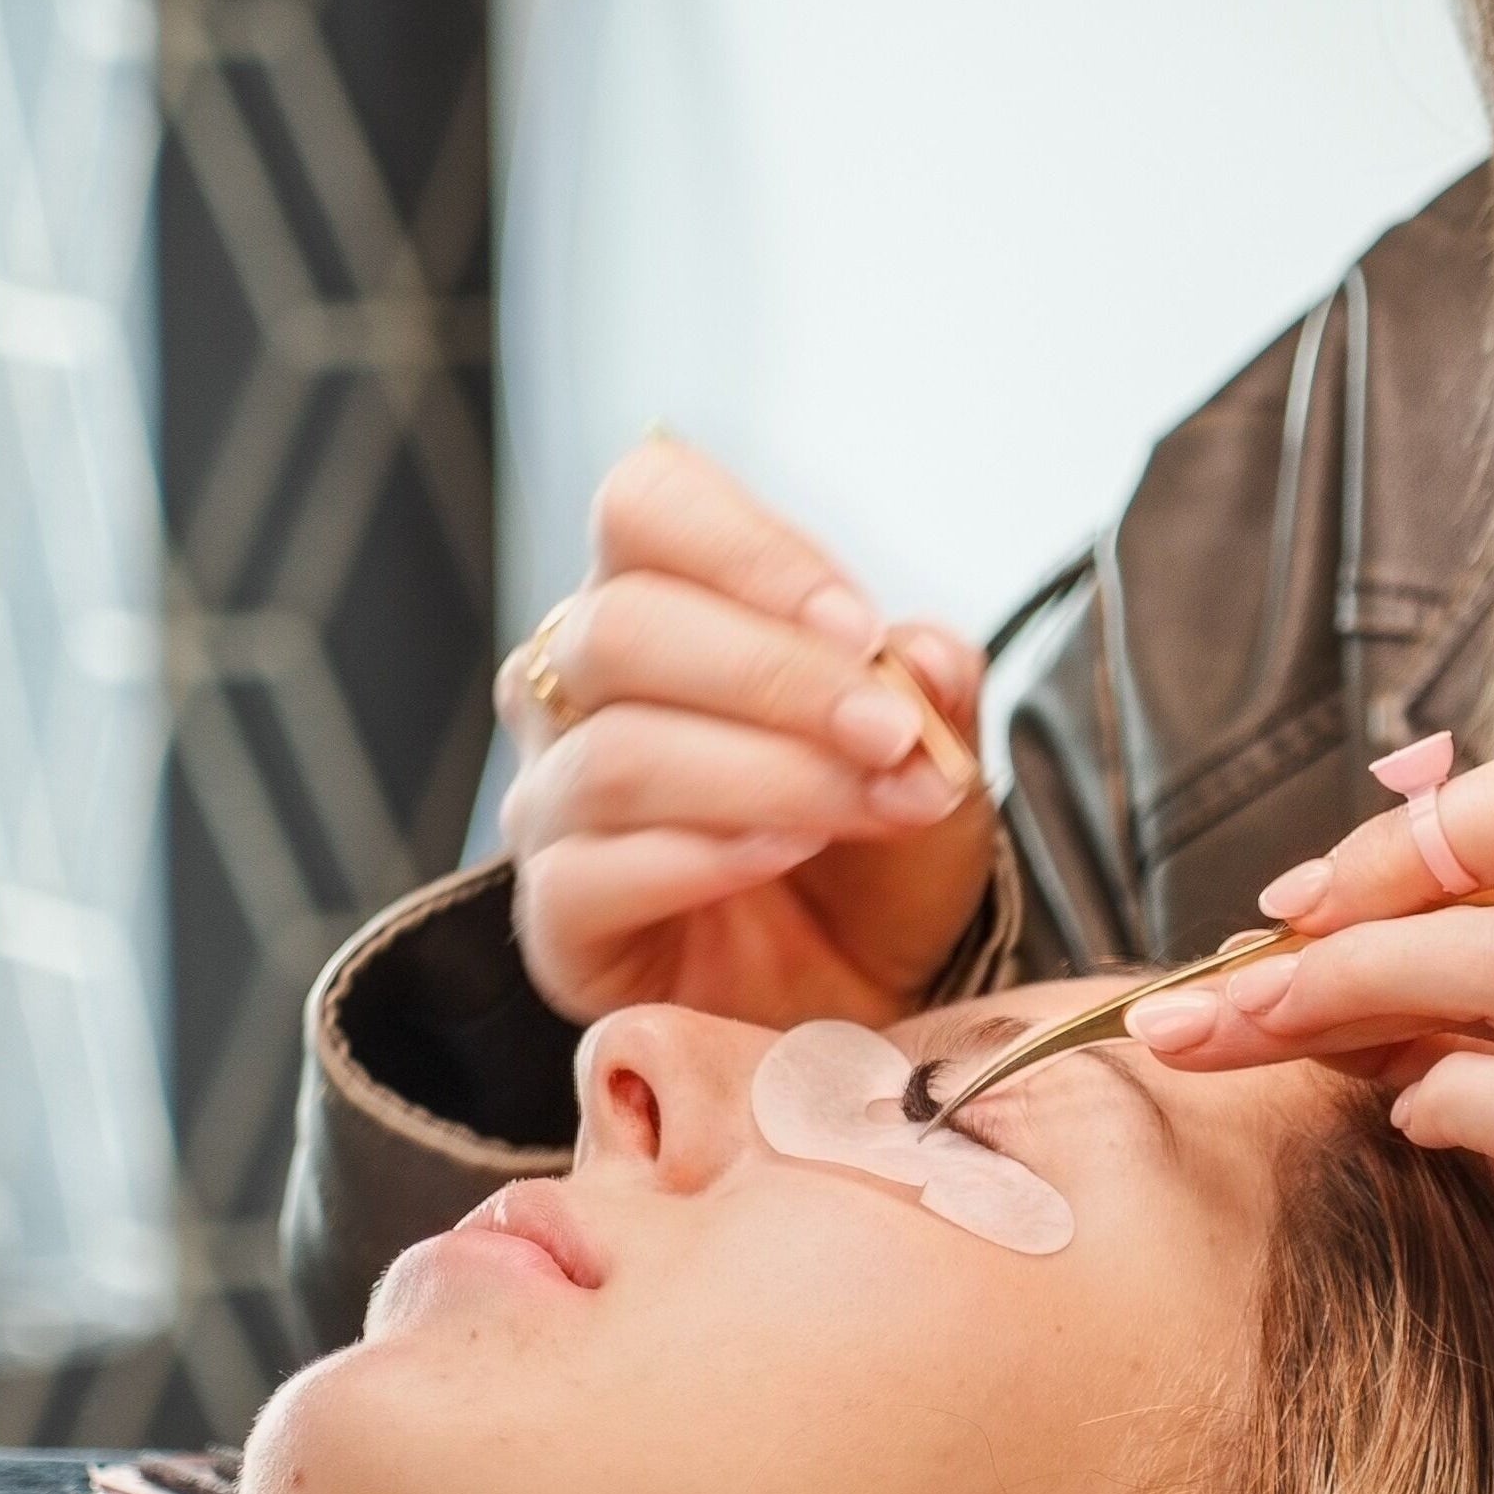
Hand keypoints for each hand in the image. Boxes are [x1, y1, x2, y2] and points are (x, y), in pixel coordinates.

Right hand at [495, 438, 994, 1027]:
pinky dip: (704, 858)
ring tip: (869, 801)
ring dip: (770, 775)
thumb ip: (933, 689)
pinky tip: (785, 858)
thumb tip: (922, 653)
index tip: (858, 624)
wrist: (870, 989)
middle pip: (623, 627)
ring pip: (618, 754)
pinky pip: (590, 872)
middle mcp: (578, 687)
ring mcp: (554, 802)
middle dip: (778, 677)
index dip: (747, 549)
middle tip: (888, 733)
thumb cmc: (880, 847)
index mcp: (663, 598)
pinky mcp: (555, 918)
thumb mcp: (939, 752)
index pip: (647, 503)